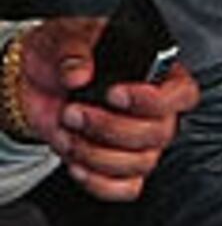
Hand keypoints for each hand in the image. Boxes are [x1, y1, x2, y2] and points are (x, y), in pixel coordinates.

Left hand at [12, 14, 196, 201]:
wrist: (35, 82)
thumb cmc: (62, 55)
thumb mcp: (64, 38)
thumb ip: (74, 50)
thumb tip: (79, 73)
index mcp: (157, 77)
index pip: (183, 96)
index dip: (155, 101)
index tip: (115, 94)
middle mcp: (157, 114)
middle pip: (159, 134)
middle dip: (109, 127)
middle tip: (72, 111)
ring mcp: (140, 144)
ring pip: (140, 163)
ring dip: (96, 153)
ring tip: (66, 130)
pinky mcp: (119, 168)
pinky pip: (125, 188)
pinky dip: (98, 181)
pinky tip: (75, 162)